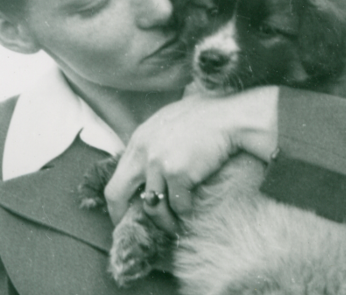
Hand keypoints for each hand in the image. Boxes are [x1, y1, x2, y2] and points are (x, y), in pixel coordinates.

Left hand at [104, 86, 278, 232]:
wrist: (229, 117)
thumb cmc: (206, 116)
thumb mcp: (169, 121)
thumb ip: (154, 141)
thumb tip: (148, 166)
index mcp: (138, 138)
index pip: (116, 176)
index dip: (120, 199)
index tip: (128, 211)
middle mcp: (142, 151)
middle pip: (116, 193)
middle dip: (122, 216)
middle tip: (135, 229)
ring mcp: (158, 163)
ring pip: (151, 207)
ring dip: (164, 221)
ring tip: (174, 227)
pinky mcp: (178, 173)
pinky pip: (178, 206)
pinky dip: (185, 212)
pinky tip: (192, 212)